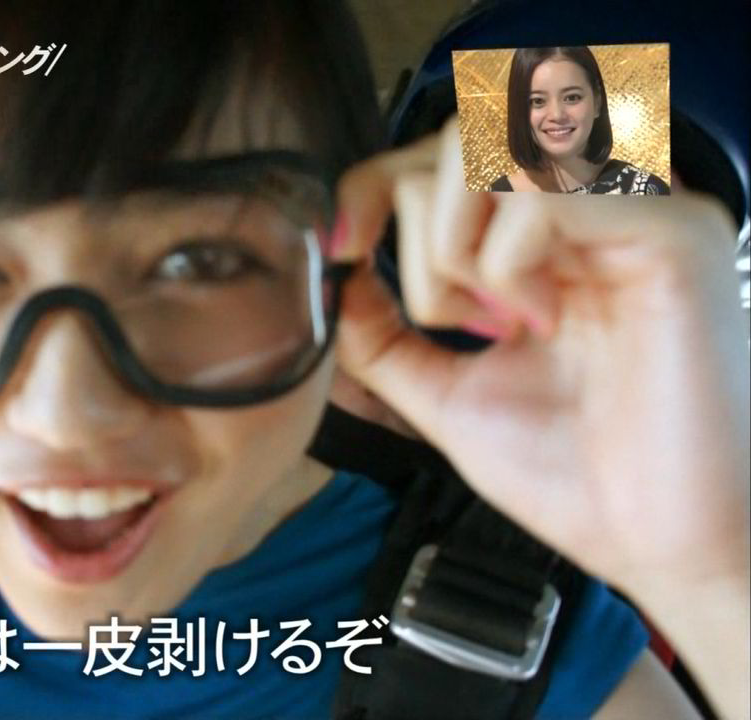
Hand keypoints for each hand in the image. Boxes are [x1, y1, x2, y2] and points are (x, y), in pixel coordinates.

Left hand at [333, 117, 748, 600]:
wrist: (657, 547)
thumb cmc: (573, 479)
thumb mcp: (444, 397)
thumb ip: (382, 335)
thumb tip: (333, 274)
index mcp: (549, 243)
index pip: (447, 157)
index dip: (373, 183)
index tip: (340, 248)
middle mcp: (596, 212)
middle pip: (460, 136)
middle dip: (418, 231)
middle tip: (456, 319)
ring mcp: (636, 213)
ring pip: (492, 150)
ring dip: (455, 249)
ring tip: (502, 321)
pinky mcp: (672, 232)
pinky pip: (543, 195)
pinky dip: (506, 262)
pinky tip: (542, 320)